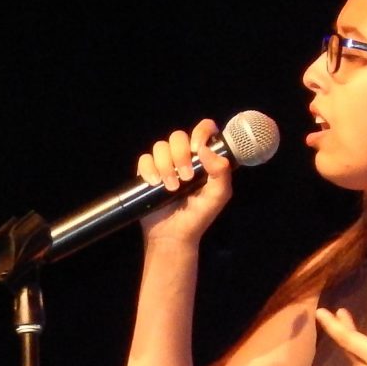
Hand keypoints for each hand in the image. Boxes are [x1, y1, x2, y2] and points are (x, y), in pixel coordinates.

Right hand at [136, 118, 233, 244]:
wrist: (174, 235)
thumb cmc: (198, 216)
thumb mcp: (218, 195)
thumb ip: (221, 172)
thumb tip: (205, 149)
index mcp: (204, 159)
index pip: (204, 130)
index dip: (201, 132)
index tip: (198, 149)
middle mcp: (184, 157)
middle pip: (178, 136)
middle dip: (180, 155)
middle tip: (186, 177)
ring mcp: (164, 164)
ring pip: (160, 146)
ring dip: (165, 166)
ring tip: (172, 187)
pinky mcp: (147, 173)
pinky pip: (144, 159)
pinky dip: (149, 169)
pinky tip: (154, 184)